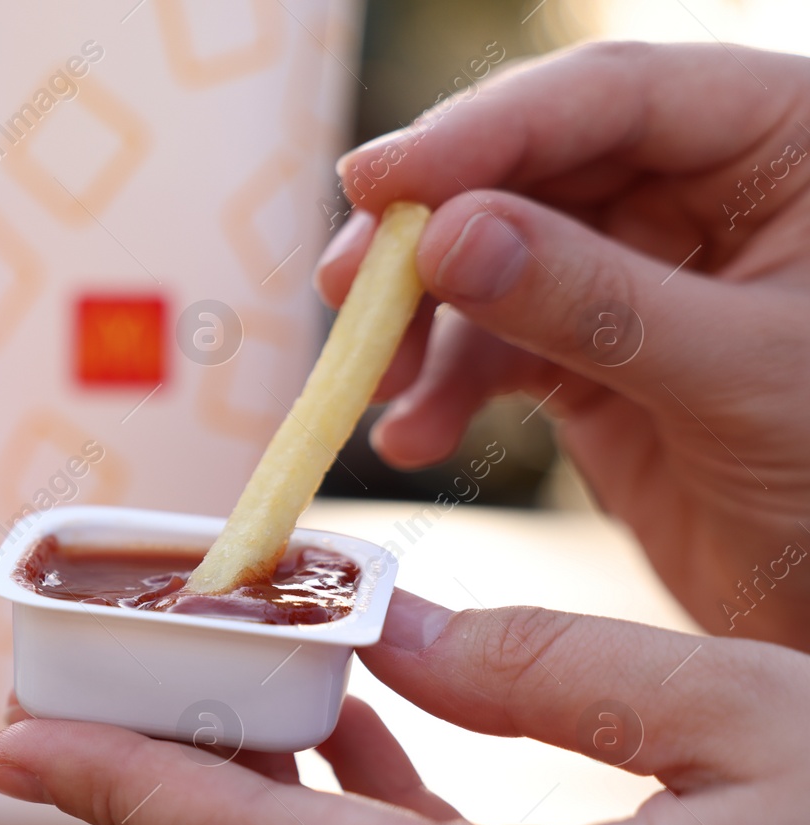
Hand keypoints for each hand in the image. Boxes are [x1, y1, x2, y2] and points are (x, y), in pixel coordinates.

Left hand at [0, 591, 809, 824]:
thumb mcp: (747, 720)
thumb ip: (549, 671)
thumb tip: (400, 635)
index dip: (124, 790)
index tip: (13, 742)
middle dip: (154, 791)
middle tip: (61, 707)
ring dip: (246, 801)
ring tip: (191, 693)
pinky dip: (350, 824)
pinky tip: (341, 734)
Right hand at [314, 41, 809, 650]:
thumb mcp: (739, 375)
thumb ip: (594, 301)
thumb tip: (444, 239)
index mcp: (783, 143)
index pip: (616, 98)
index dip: (485, 132)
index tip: (376, 183)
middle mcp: (705, 190)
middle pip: (531, 172)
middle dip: (429, 237)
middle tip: (348, 286)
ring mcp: (641, 274)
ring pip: (496, 261)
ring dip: (422, 325)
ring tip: (371, 385)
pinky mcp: (595, 355)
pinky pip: (496, 347)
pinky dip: (444, 390)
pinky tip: (414, 436)